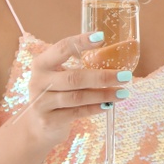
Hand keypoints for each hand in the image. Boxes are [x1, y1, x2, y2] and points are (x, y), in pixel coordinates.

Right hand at [18, 31, 124, 151]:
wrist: (37, 126)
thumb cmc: (55, 94)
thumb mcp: (59, 77)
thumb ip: (78, 67)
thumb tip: (115, 59)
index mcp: (42, 64)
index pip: (61, 48)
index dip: (80, 41)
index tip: (101, 37)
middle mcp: (38, 81)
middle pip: (74, 78)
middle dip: (102, 77)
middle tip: (125, 75)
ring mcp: (41, 102)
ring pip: (78, 97)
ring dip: (103, 94)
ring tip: (123, 93)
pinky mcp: (49, 120)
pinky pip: (77, 113)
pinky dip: (95, 108)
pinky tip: (109, 105)